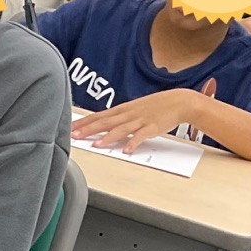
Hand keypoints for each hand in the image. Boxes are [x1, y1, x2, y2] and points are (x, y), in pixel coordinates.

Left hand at [71, 89, 203, 154]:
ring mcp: (140, 120)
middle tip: (74, 136)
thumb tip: (102, 125)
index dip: (84, 122)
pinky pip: (142, 135)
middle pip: (105, 122)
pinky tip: (127, 150)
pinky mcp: (153, 127)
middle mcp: (129, 114)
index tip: (70, 127)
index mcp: (123, 109)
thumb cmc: (156, 106)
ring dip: (108, 137)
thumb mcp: (134, 109)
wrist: (180, 101)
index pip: (99, 116)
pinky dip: (134, 142)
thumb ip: (118, 117)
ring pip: (121, 129)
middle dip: (89, 129)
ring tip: (96, 144)